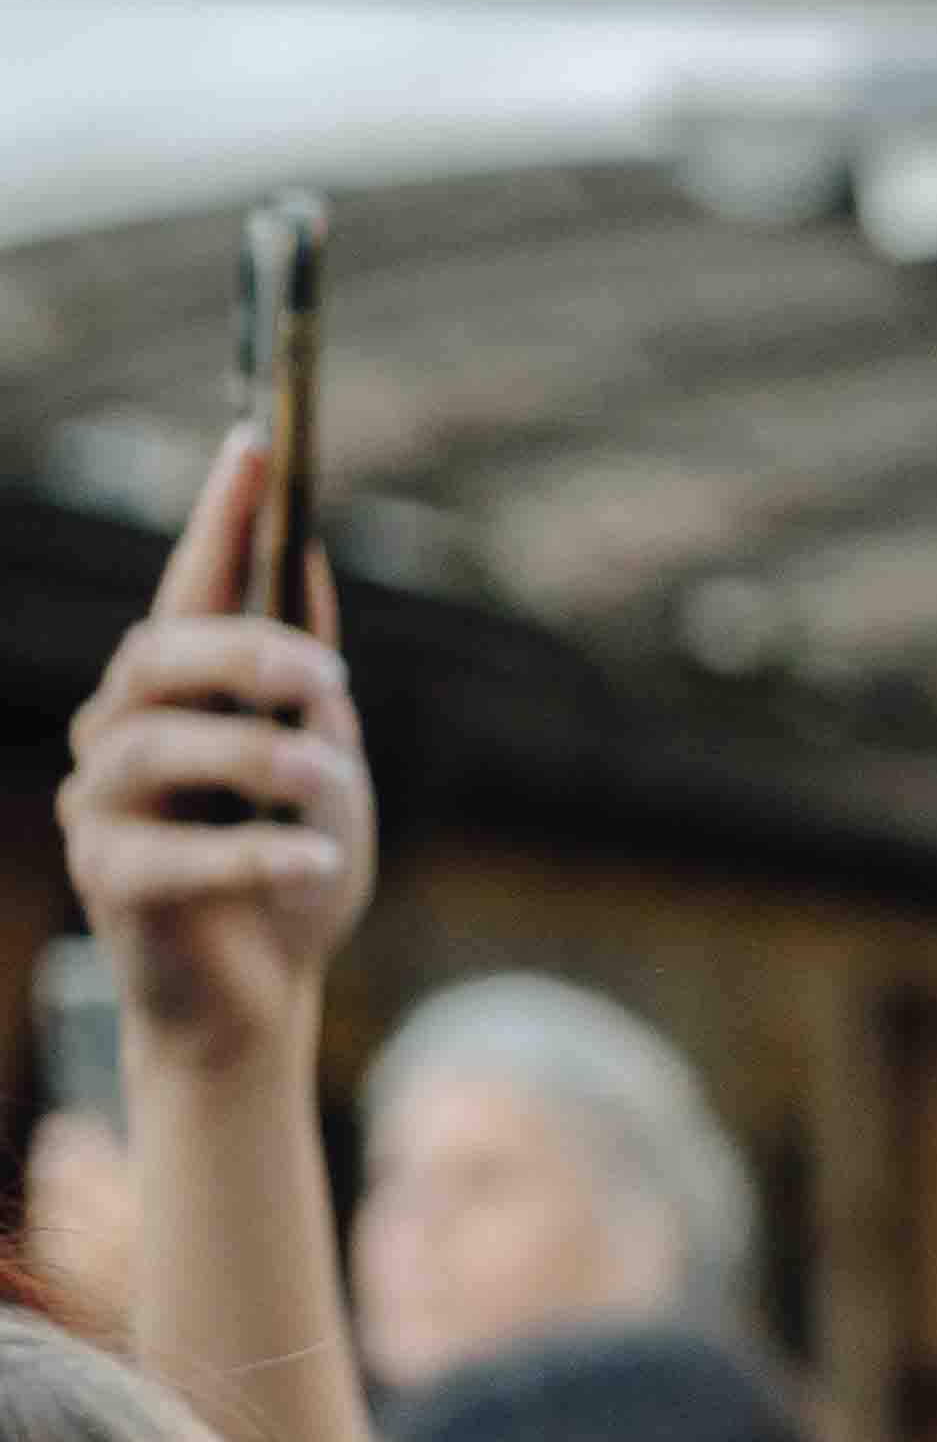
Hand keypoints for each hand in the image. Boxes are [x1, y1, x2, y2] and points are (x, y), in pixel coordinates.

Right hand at [53, 426, 364, 1076]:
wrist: (257, 1000)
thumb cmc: (291, 877)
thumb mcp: (327, 775)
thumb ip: (311, 689)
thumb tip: (302, 565)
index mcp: (173, 700)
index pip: (187, 590)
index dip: (217, 517)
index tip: (256, 441)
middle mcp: (118, 738)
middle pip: (158, 657)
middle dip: (244, 654)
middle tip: (328, 680)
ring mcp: (104, 809)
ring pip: (160, 746)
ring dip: (259, 755)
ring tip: (326, 779)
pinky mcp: (112, 885)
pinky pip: (178, 855)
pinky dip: (260, 851)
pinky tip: (318, 858)